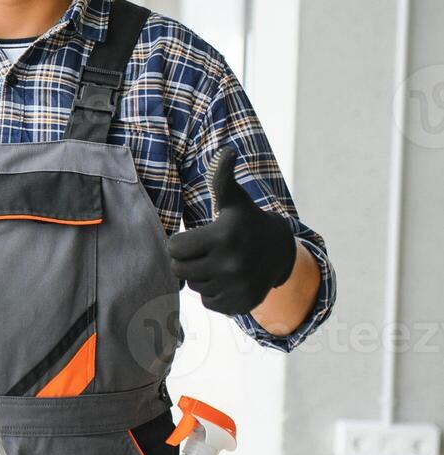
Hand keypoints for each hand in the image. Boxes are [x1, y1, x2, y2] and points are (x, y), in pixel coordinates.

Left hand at [167, 146, 296, 315]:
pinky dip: (213, 293)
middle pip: (180, 270)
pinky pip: (208, 303)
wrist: (279, 251)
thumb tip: (227, 150)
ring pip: (195, 287)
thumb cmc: (246, 221)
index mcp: (222, 236)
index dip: (179, 243)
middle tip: (204, 252)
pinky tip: (227, 279)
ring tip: (219, 264)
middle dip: (186, 261)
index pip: (174, 249)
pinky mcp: (242, 304)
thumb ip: (222, 176)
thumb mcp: (233, 199)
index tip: (194, 238)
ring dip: (201, 277)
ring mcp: (237, 286)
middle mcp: (231, 264)